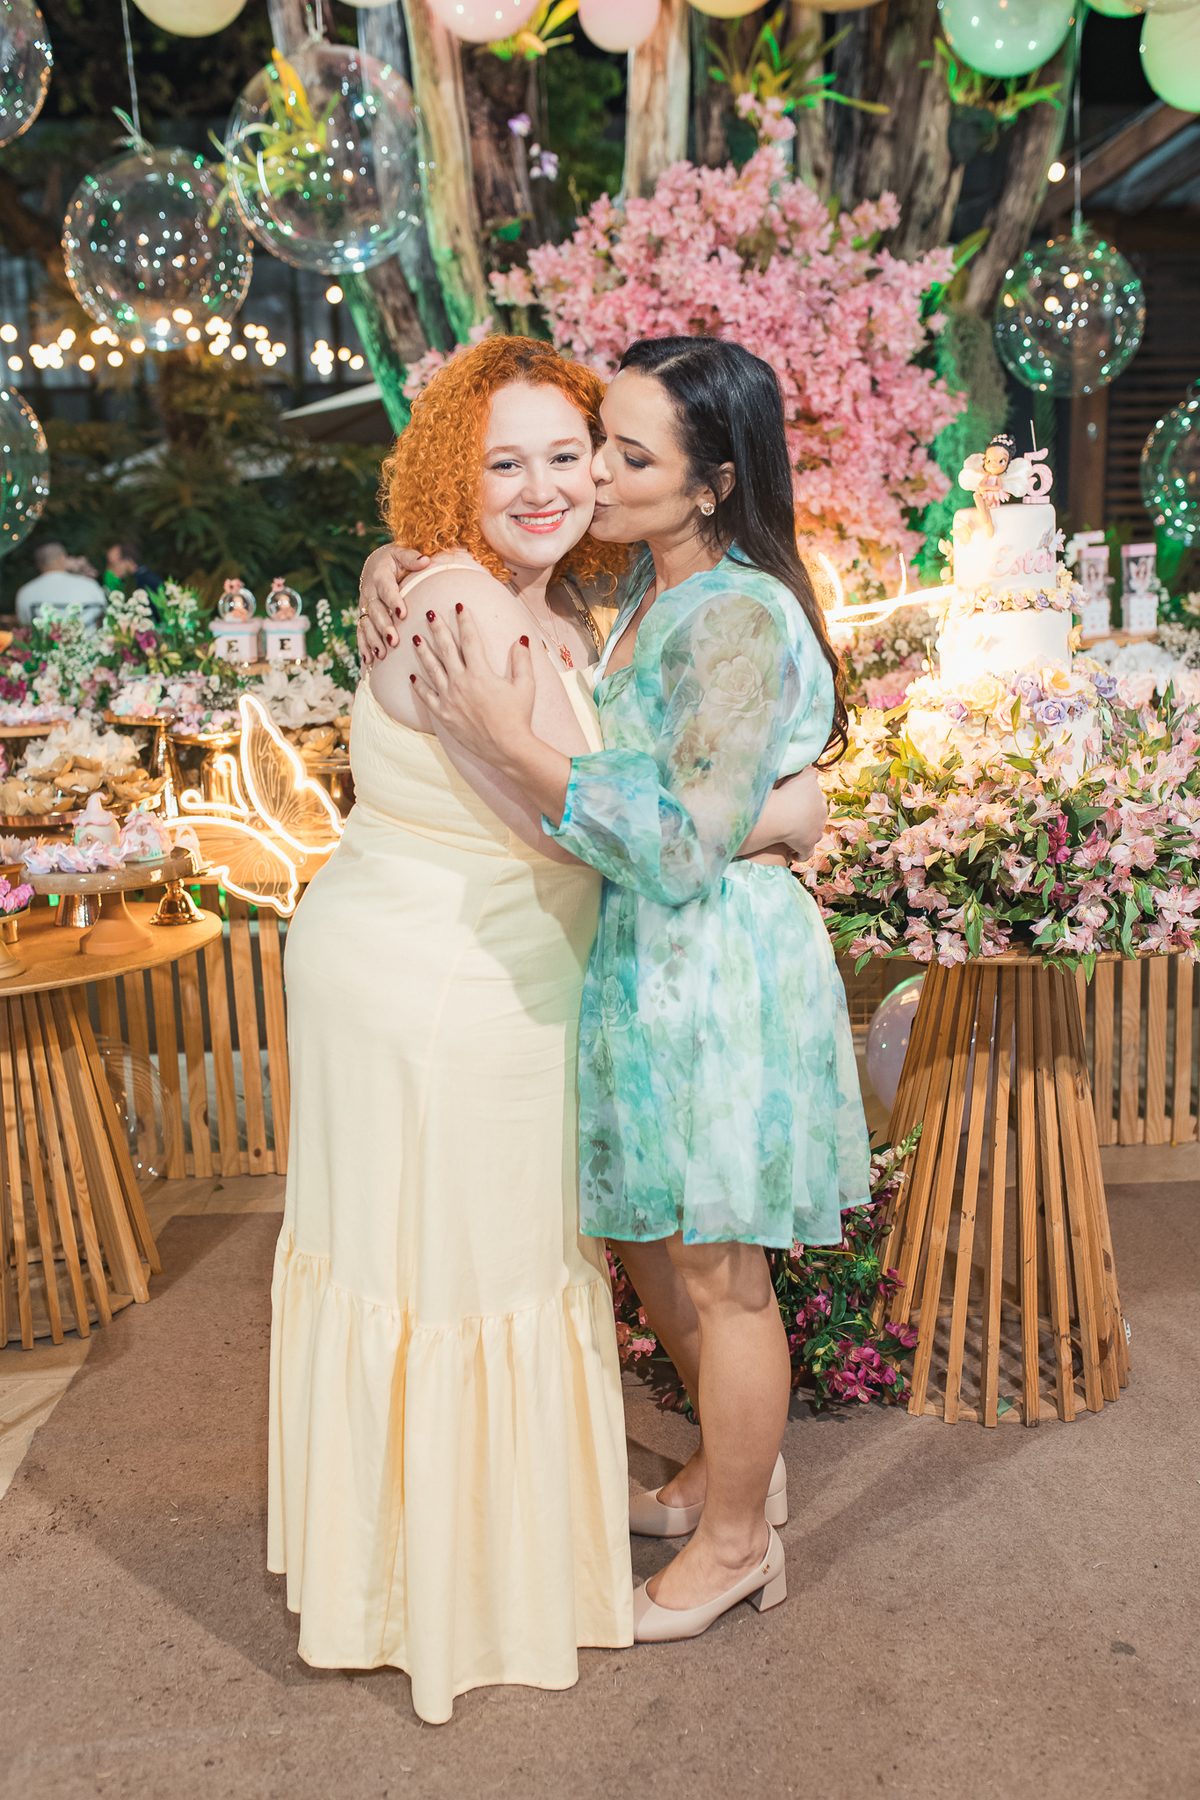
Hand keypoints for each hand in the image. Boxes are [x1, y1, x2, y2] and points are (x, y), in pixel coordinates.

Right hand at [356, 543, 429, 664]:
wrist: (374, 564)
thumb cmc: (394, 560)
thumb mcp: (401, 553)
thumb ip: (412, 557)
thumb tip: (425, 560)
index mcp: (380, 576)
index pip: (386, 589)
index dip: (393, 601)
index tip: (402, 613)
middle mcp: (370, 592)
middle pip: (375, 611)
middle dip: (384, 627)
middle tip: (394, 640)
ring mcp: (365, 606)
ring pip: (367, 624)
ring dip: (374, 640)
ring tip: (382, 654)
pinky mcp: (363, 616)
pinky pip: (361, 632)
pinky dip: (363, 646)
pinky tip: (369, 660)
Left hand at [410, 604, 537, 767]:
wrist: (507, 748)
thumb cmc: (518, 716)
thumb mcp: (525, 686)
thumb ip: (522, 660)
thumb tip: (521, 639)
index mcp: (480, 672)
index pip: (470, 639)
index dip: (464, 620)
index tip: (459, 605)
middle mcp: (461, 682)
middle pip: (446, 648)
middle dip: (438, 628)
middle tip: (430, 613)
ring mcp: (449, 698)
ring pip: (432, 669)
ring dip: (423, 652)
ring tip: (415, 638)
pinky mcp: (444, 715)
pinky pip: (427, 696)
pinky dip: (419, 686)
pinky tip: (412, 676)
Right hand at [742, 766, 826, 861]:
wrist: (781, 814)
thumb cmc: (786, 792)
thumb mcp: (800, 775)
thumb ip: (806, 770)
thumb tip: (811, 768)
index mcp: (819, 796)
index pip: (817, 795)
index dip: (808, 798)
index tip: (796, 800)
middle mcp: (821, 814)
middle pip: (818, 814)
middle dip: (810, 816)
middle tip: (794, 817)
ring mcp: (816, 831)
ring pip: (814, 833)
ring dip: (806, 834)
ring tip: (794, 835)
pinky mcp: (807, 845)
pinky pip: (805, 853)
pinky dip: (800, 854)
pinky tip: (793, 854)